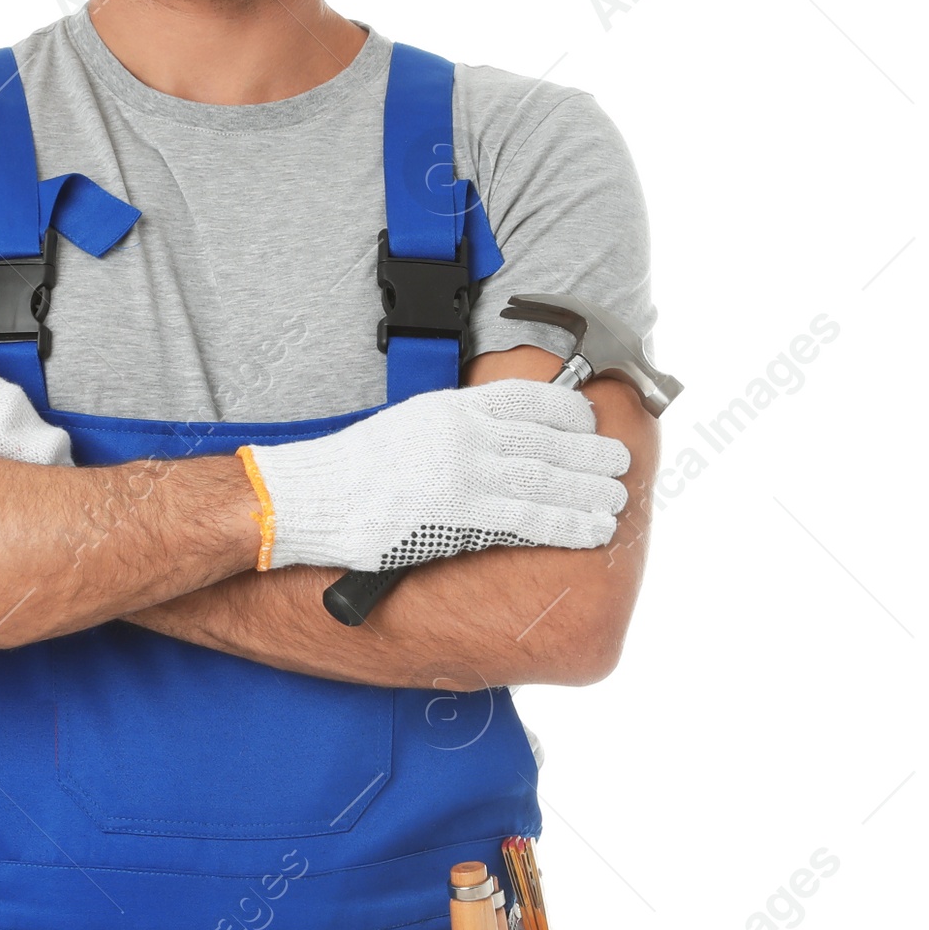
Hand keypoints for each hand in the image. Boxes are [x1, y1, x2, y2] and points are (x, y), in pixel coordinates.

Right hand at [239, 379, 629, 572]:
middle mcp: (464, 434)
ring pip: (548, 477)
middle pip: (548, 439)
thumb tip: (492, 444)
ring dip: (589, 490)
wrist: (309, 498)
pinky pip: (530, 518)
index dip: (569, 412)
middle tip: (619, 464)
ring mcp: (464, 473)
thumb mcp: (408, 428)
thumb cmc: (351, 471)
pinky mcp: (459, 515)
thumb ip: (453, 430)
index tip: (590, 423)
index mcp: (451, 408)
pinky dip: (568, 523)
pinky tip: (592, 530)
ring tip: (616, 501)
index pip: (527, 399)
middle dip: (590, 453)